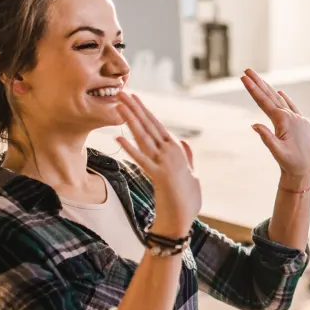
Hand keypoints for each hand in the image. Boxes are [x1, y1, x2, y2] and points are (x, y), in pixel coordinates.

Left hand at [116, 92, 201, 236]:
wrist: (183, 219)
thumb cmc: (187, 199)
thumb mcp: (191, 174)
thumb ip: (187, 156)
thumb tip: (183, 141)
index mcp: (176, 150)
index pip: (157, 125)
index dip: (144, 110)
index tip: (134, 97)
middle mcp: (170, 153)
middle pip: (149, 125)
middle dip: (134, 107)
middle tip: (121, 90)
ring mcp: (164, 163)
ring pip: (144, 136)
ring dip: (131, 119)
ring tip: (119, 104)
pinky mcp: (158, 176)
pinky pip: (141, 160)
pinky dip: (130, 148)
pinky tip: (118, 136)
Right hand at [241, 69, 309, 184]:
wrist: (306, 171)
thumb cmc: (291, 163)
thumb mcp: (277, 153)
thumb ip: (266, 138)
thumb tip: (254, 124)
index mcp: (284, 121)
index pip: (264, 102)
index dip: (253, 89)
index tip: (243, 78)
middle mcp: (291, 116)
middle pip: (271, 96)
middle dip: (258, 83)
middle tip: (246, 70)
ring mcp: (298, 118)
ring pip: (280, 100)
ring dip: (268, 89)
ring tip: (258, 78)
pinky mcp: (302, 123)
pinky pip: (291, 107)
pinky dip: (284, 99)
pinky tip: (279, 92)